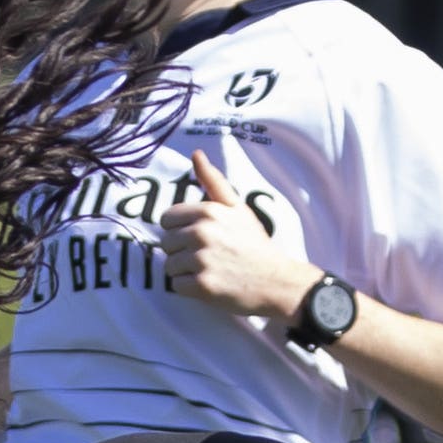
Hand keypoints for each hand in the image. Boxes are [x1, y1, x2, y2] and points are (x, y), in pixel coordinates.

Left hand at [158, 154, 317, 329]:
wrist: (276, 280)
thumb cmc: (253, 243)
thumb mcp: (237, 207)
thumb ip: (213, 181)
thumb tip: (196, 154)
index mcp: (208, 212)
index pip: (167, 219)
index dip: (178, 229)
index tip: (196, 237)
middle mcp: (202, 234)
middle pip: (166, 243)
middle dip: (181, 251)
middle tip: (206, 256)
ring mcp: (201, 260)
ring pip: (169, 266)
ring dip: (184, 271)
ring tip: (209, 269)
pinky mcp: (202, 286)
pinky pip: (177, 286)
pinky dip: (189, 288)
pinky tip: (209, 283)